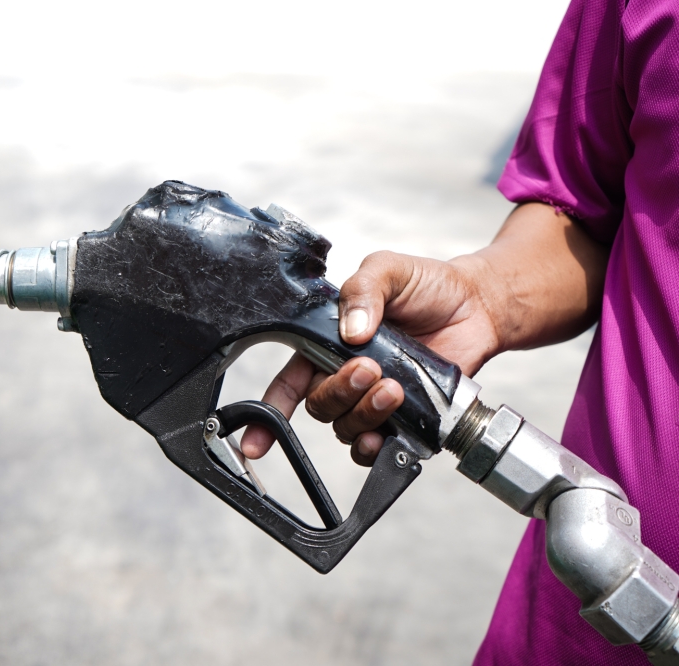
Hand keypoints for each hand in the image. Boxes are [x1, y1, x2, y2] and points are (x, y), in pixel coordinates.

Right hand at [240, 250, 498, 464]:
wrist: (478, 305)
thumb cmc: (428, 286)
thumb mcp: (388, 270)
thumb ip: (363, 289)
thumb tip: (351, 329)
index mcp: (328, 345)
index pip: (288, 382)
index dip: (268, 412)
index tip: (254, 440)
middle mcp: (345, 377)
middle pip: (319, 405)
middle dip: (338, 392)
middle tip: (369, 369)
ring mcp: (373, 401)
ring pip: (346, 426)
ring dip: (365, 412)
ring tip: (394, 387)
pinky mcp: (404, 420)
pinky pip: (378, 448)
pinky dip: (377, 446)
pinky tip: (387, 430)